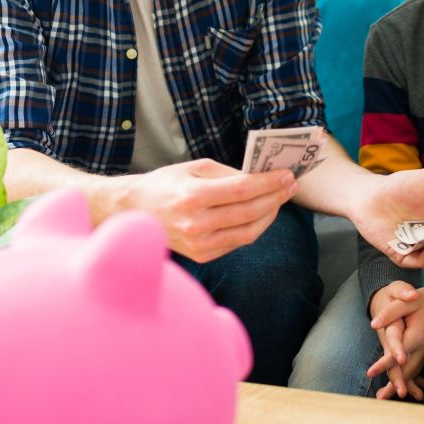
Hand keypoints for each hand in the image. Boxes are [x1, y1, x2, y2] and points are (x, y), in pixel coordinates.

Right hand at [122, 159, 296, 262]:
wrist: (133, 212)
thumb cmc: (165, 185)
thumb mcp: (194, 168)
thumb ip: (228, 173)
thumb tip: (261, 176)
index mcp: (192, 197)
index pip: (243, 189)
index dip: (269, 182)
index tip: (288, 174)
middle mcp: (196, 224)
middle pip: (250, 211)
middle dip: (276, 197)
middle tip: (290, 185)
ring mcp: (199, 244)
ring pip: (249, 232)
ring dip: (270, 215)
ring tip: (280, 199)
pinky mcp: (202, 256)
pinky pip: (237, 242)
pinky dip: (254, 228)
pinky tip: (262, 214)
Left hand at [367, 278, 423, 398]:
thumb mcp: (408, 301)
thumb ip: (391, 313)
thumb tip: (373, 325)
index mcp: (416, 335)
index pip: (398, 353)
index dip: (383, 363)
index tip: (370, 373)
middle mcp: (422, 347)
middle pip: (406, 370)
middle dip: (393, 384)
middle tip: (379, 397)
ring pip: (412, 372)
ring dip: (399, 384)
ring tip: (384, 396)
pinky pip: (416, 368)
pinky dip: (408, 379)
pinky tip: (401, 387)